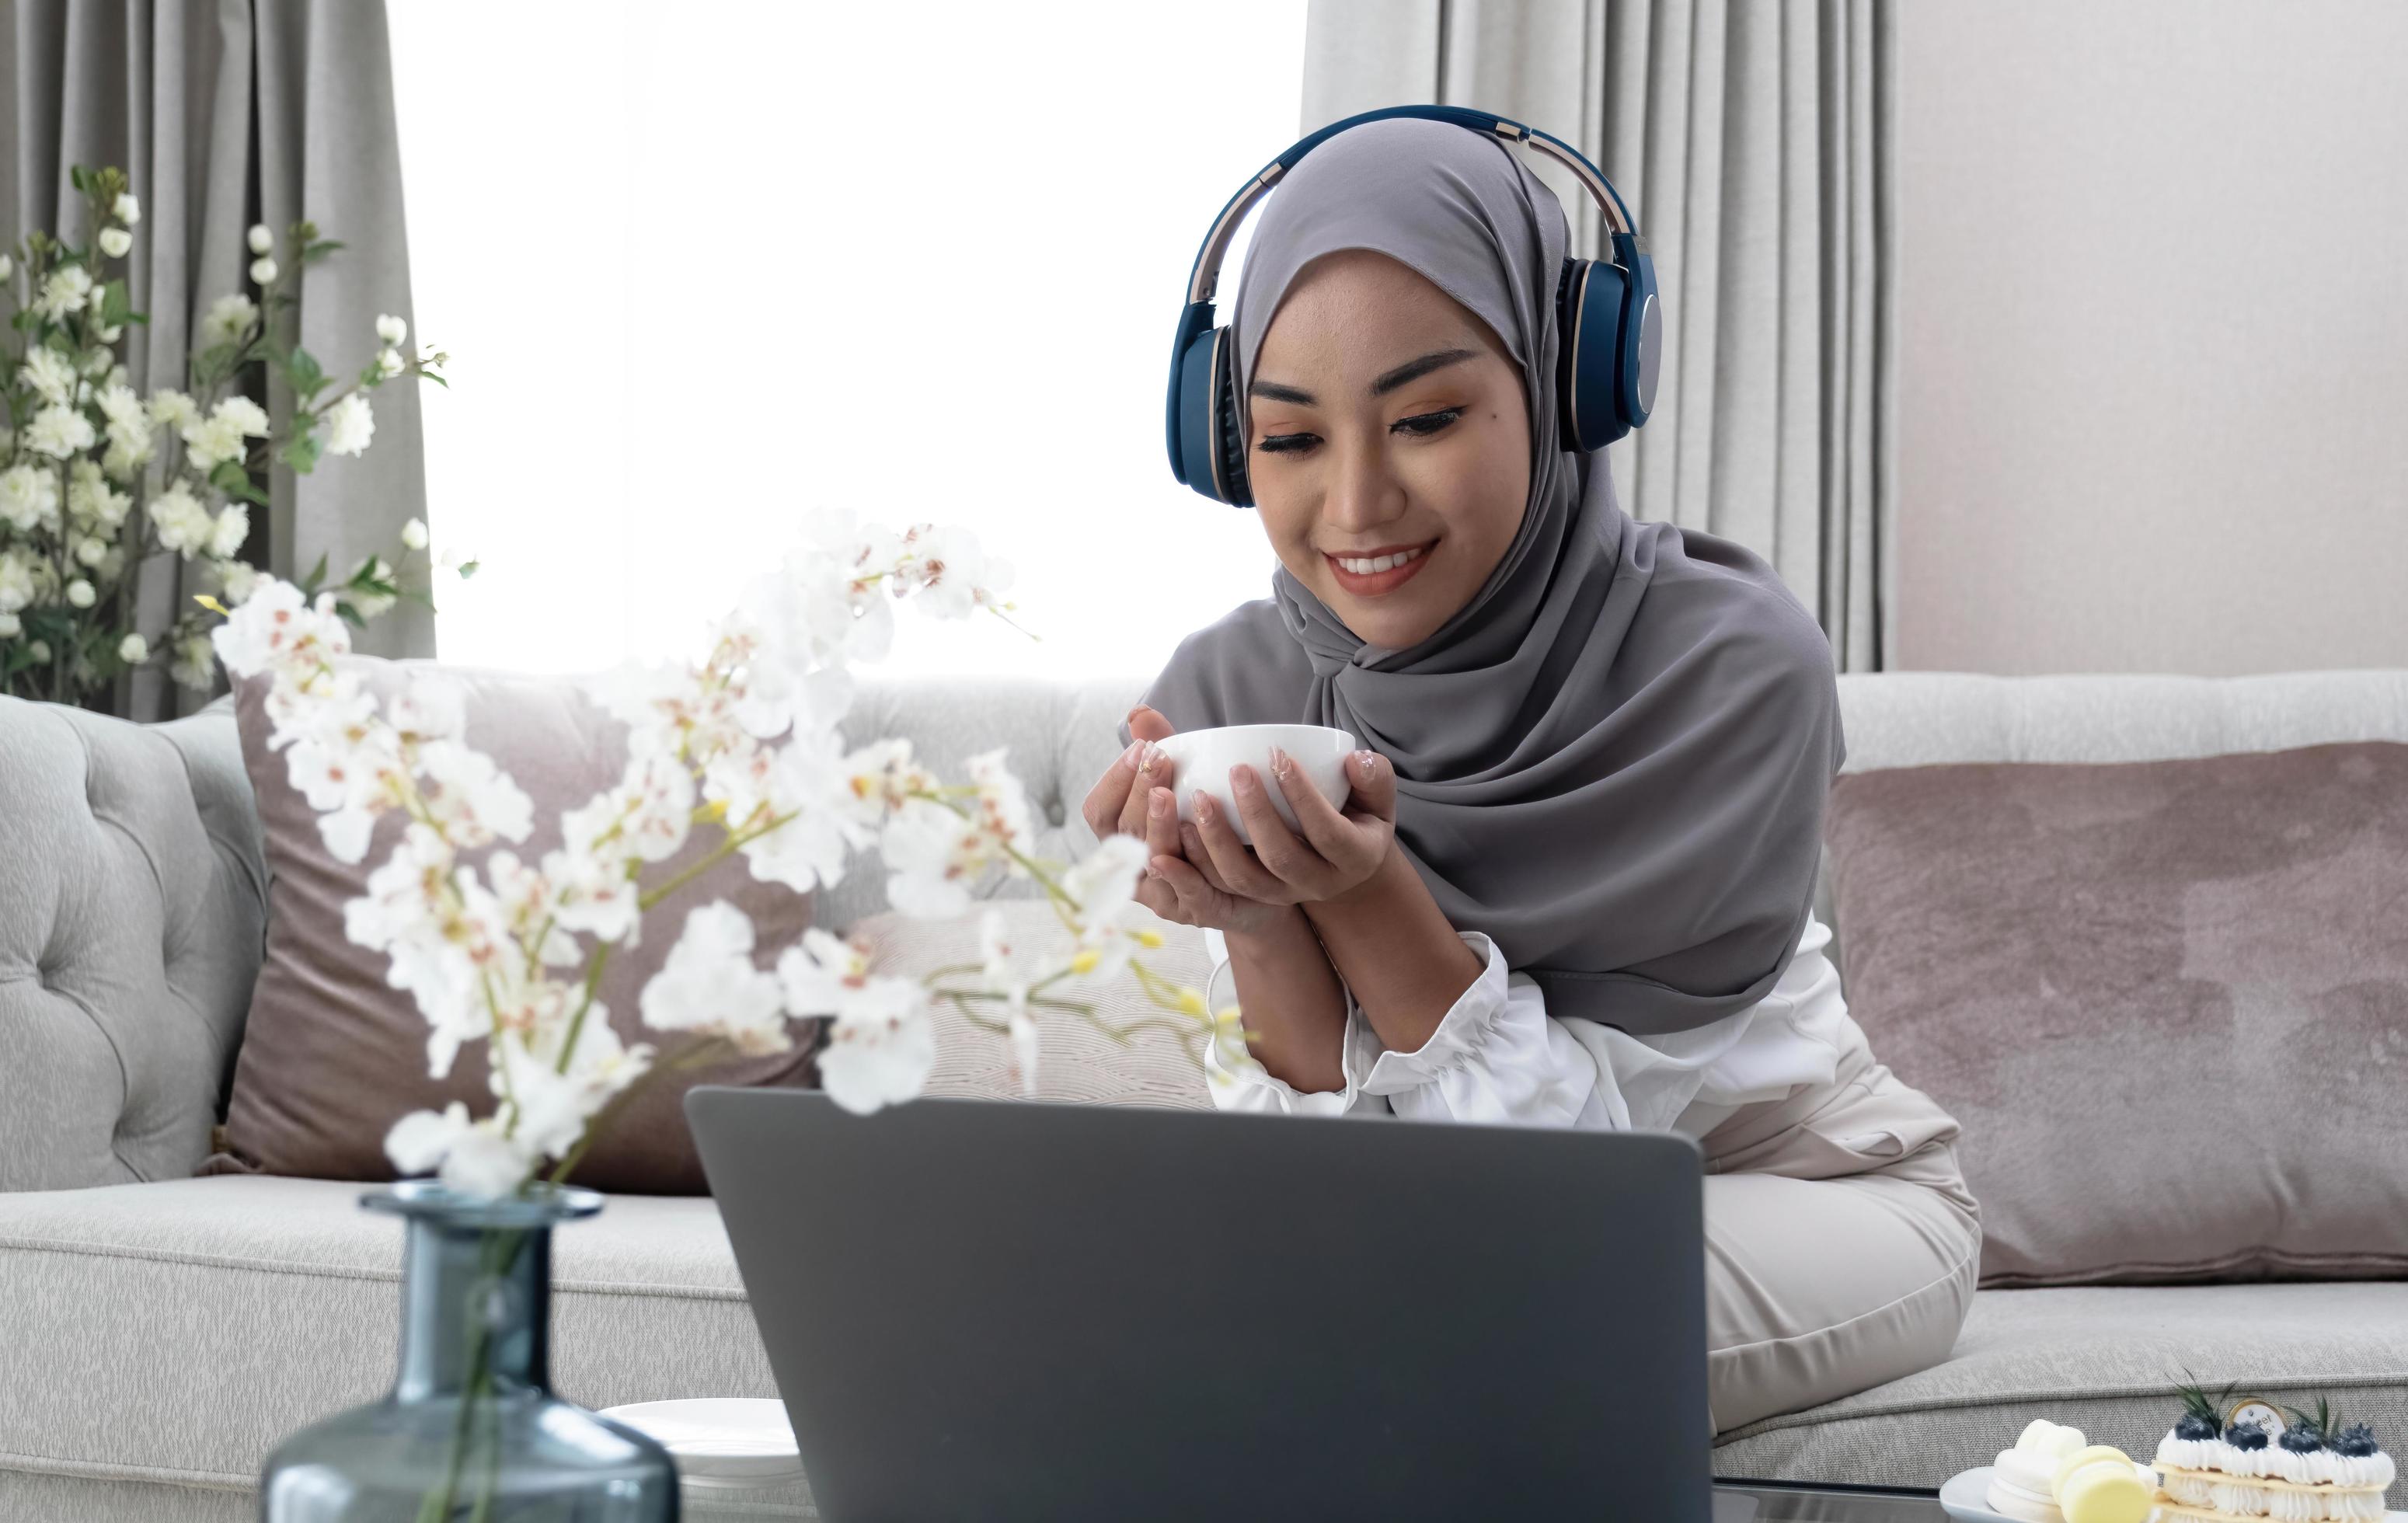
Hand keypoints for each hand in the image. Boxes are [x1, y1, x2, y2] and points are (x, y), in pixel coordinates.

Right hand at [1078, 705, 1303, 934]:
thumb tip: (1139, 713)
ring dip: (1157, 826)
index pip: (1100, 812)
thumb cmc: (1215, 826)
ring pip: (1152, 863)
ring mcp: (1165, 896)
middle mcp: (1137, 870)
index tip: (1140, 748)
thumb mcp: (1188, 786)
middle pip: (1125, 834)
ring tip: (1168, 793)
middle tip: (1158, 759)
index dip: (1115, 781)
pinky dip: (1185, 868)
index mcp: (1125, 839)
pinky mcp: (1200, 913)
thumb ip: (1164, 750)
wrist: (1262, 880)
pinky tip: (1190, 835)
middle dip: (1138, 794)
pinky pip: (1189, 894)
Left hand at [1168, 743, 1395, 912]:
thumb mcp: (1377, 798)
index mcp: (1355, 858)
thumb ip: (1375, 777)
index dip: (1303, 795)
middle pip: (1282, 857)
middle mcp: (1319, 883)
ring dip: (1216, 840)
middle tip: (1237, 770)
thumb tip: (1356, 760)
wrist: (1343, 862)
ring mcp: (1283, 895)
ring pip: (1244, 878)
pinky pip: (1218, 887)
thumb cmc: (1358, 816)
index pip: (1327, 830)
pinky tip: (1173, 833)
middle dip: (1257, 813)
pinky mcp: (1253, 897)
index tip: (1278, 754)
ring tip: (1198, 798)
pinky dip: (1193, 865)